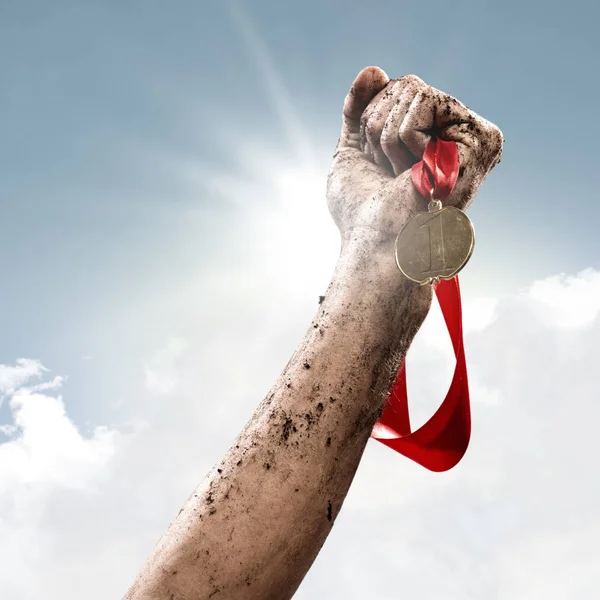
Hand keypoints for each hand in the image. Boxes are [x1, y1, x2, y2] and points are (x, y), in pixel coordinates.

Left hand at [327, 67, 502, 246]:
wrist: (376, 243)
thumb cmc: (362, 212)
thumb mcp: (352, 152)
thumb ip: (359, 110)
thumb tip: (374, 69)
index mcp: (427, 138)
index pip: (394, 91)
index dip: (370, 122)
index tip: (374, 163)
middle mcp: (451, 133)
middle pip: (403, 85)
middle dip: (377, 128)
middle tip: (388, 171)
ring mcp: (468, 135)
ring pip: (412, 91)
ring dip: (388, 137)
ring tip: (403, 174)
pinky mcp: (478, 138)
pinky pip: (424, 101)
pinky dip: (404, 137)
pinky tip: (417, 170)